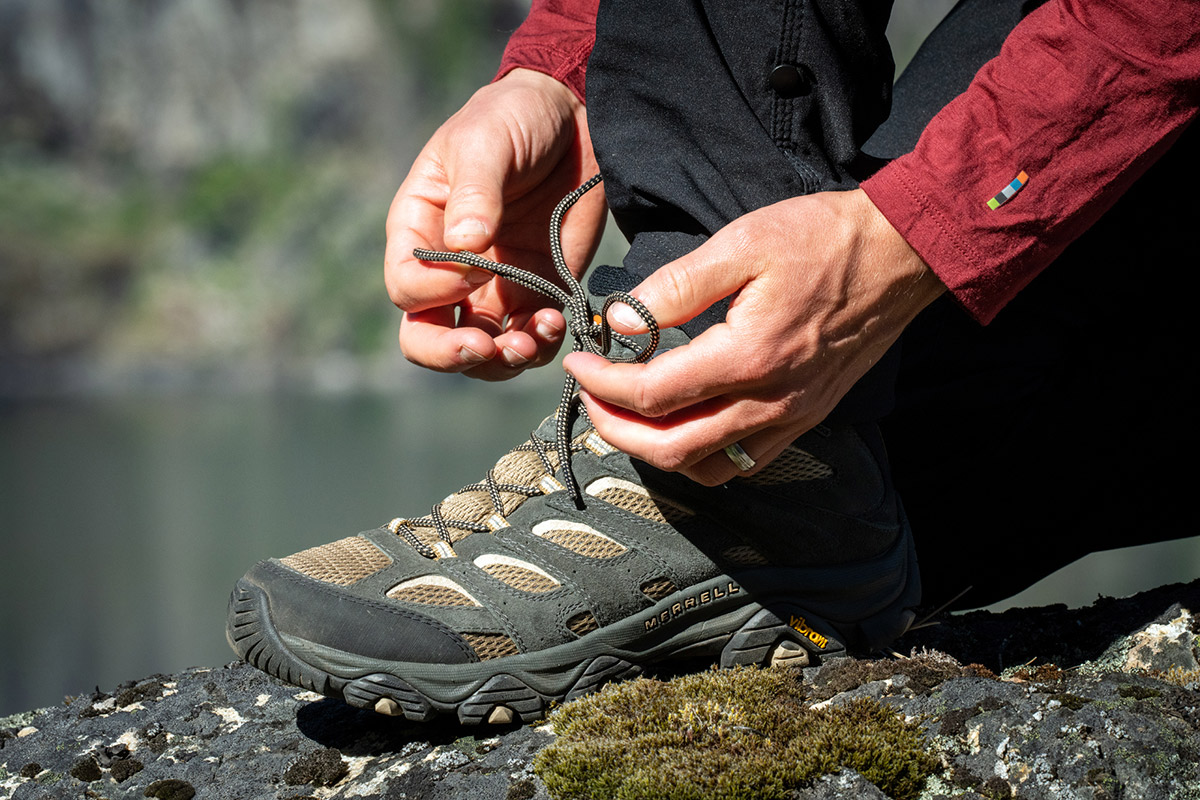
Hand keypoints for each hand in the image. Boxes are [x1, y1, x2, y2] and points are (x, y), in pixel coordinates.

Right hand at [385, 69, 605, 379]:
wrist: (571, 117)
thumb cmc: (511, 119)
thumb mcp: (484, 143)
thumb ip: (475, 194)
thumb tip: (465, 248)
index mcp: (418, 232)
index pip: (407, 289)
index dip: (434, 293)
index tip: (476, 270)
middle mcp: (449, 271)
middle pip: (428, 337)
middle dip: (452, 353)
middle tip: (484, 347)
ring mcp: (494, 289)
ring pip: (481, 352)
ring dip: (502, 360)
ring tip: (530, 340)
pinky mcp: (537, 294)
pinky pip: (528, 340)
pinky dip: (539, 346)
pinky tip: (556, 323)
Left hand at [563, 189, 944, 484]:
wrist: (898, 254)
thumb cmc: (822, 240)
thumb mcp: (741, 244)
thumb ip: (675, 287)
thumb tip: (623, 321)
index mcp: (747, 357)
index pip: (652, 394)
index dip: (603, 383)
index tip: (578, 362)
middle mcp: (770, 402)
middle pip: (670, 448)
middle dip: (615, 430)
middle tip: (590, 397)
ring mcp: (791, 417)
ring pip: (705, 468)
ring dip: (655, 451)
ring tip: (629, 416)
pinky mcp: (806, 419)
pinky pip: (744, 464)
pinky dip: (701, 457)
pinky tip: (685, 426)